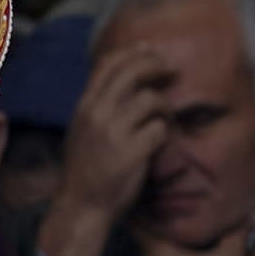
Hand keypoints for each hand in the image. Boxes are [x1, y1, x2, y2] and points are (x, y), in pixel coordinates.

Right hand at [38, 42, 176, 255]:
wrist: (83, 205)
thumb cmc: (87, 171)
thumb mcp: (83, 131)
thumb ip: (97, 109)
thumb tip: (119, 89)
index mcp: (84, 106)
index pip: (108, 65)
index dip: (132, 53)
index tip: (150, 50)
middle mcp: (97, 113)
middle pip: (131, 73)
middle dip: (155, 66)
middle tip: (172, 69)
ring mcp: (114, 132)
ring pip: (150, 100)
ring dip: (165, 107)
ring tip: (166, 118)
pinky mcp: (132, 152)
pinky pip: (160, 130)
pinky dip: (166, 134)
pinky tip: (162, 144)